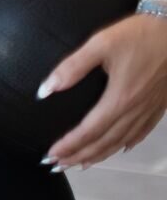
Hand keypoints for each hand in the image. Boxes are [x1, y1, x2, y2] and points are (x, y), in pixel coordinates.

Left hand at [41, 13, 166, 170]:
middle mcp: (137, 110)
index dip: (70, 145)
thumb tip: (44, 90)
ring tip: (81, 164)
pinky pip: (141, 132)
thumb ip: (72, 67)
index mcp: (120, 98)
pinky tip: (119, 148)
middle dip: (80, 156)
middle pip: (105, 142)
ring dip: (100, 155)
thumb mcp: (100, 44)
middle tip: (58, 165)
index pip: (90, 131)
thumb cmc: (137, 34)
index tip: (51, 154)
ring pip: (123, 141)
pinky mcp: (160, 105)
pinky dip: (126, 144)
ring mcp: (151, 109)